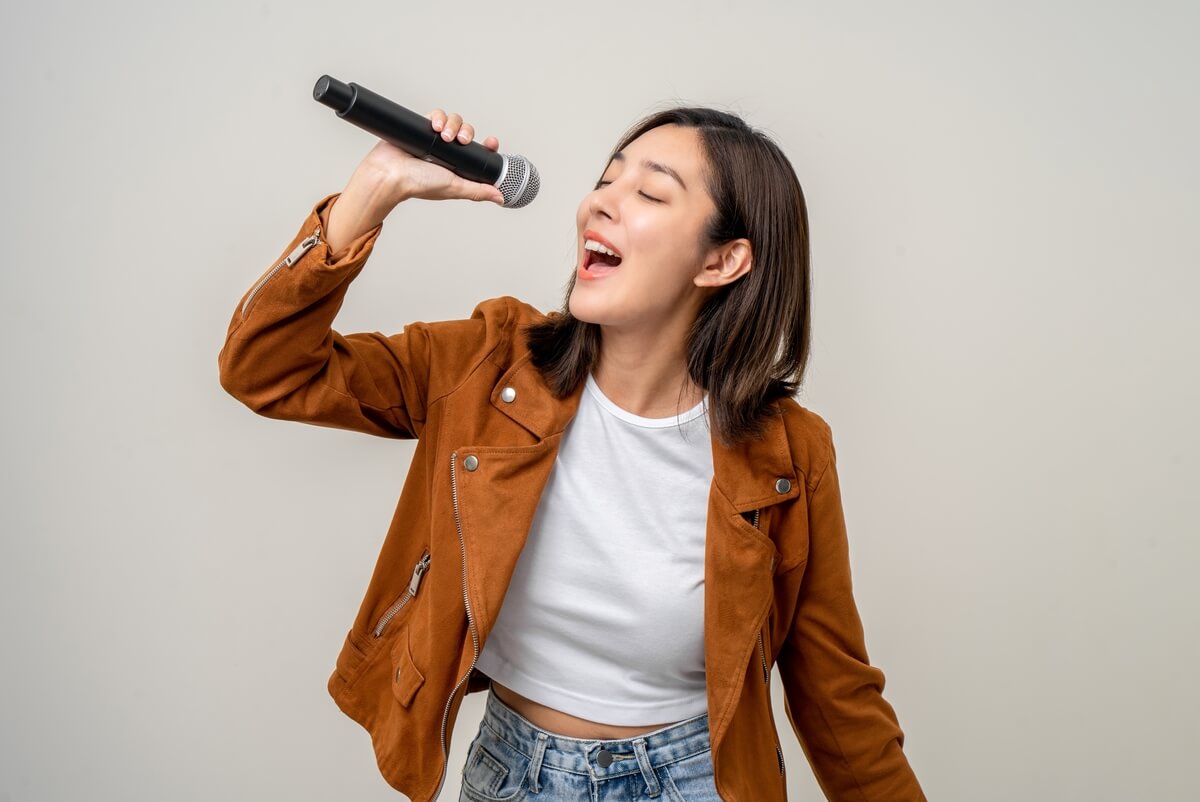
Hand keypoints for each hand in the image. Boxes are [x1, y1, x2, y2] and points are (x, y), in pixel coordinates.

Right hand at [352, 109, 504, 205]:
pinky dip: (439, 117)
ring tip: (445, 136)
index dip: (487, 145)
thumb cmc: (418, 184)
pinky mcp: (423, 127)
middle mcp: (447, 152)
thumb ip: (477, 191)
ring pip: (454, 121)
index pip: (478, 152)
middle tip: (460, 141)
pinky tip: (436, 126)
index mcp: (457, 167)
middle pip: (467, 132)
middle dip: (467, 133)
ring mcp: (435, 139)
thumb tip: (500, 197)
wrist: (391, 173)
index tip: (492, 142)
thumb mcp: (455, 188)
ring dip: (453, 125)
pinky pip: (437, 114)